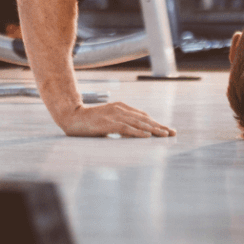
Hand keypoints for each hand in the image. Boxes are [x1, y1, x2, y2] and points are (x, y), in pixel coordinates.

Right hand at [57, 102, 175, 137]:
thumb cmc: (88, 122)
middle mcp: (120, 109)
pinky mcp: (108, 122)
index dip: (155, 123)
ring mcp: (114, 115)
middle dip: (159, 126)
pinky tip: (148, 136)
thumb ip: (119, 126)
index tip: (166, 129)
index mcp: (120, 107)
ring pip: (138, 123)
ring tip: (165, 135)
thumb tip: (133, 135)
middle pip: (144, 118)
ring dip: (153, 129)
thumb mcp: (107, 122)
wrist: (71, 117)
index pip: (142, 115)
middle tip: (172, 132)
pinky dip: (139, 132)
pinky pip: (127, 128)